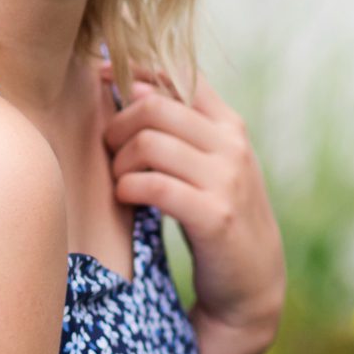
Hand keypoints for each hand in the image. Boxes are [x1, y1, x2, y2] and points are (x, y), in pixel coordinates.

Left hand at [99, 57, 285, 343]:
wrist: (252, 282)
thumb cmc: (216, 214)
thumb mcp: (210, 163)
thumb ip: (182, 127)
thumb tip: (130, 82)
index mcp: (229, 124)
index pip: (179, 75)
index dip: (134, 71)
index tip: (102, 77)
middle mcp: (232, 145)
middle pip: (153, 106)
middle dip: (117, 125)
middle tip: (110, 150)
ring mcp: (226, 180)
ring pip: (148, 143)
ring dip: (120, 162)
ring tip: (120, 180)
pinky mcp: (214, 216)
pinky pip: (154, 185)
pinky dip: (128, 188)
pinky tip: (126, 198)